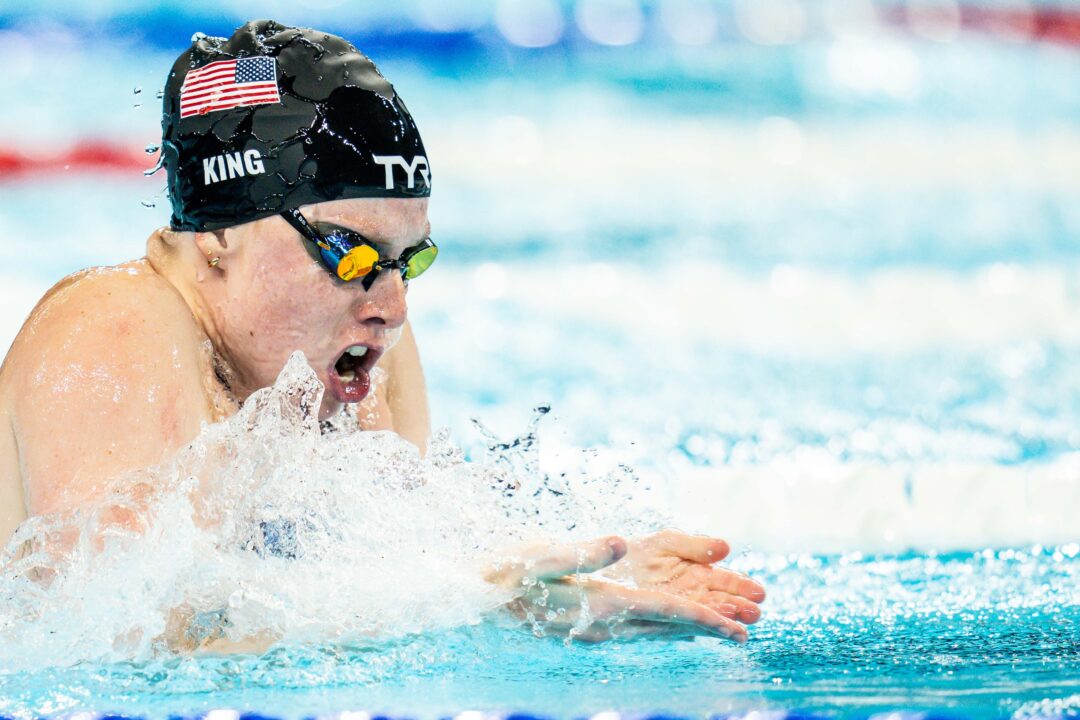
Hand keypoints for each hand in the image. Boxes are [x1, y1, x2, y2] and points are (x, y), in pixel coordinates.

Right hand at [486, 535, 749, 642]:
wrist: (474, 598)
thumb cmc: (505, 573)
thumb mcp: (541, 555)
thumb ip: (583, 552)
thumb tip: (623, 543)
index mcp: (599, 605)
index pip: (664, 613)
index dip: (703, 618)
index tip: (737, 629)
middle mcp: (603, 626)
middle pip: (667, 628)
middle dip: (708, 627)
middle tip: (747, 632)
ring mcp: (595, 631)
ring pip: (655, 631)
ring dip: (690, 629)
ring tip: (722, 629)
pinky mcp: (587, 628)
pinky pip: (638, 629)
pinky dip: (665, 627)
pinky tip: (672, 626)